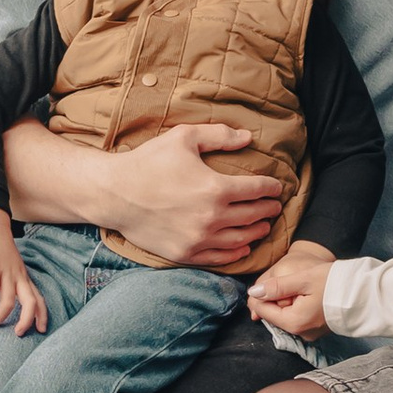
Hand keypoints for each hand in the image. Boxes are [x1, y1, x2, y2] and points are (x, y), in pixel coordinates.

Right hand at [0, 209, 45, 334]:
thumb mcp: (1, 271)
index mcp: (23, 278)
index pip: (38, 299)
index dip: (42, 315)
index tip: (41, 330)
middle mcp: (19, 277)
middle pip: (31, 303)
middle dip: (27, 321)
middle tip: (17, 333)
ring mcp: (7, 272)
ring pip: (9, 300)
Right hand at [107, 122, 287, 272]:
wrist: (115, 194)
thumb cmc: (148, 162)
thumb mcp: (184, 138)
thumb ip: (218, 135)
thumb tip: (248, 137)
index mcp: (216, 188)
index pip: (257, 190)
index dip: (272, 188)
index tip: (277, 187)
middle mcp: (212, 218)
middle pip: (253, 216)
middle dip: (268, 210)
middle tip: (275, 207)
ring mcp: (199, 239)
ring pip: (241, 239)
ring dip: (257, 232)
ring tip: (264, 226)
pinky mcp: (185, 253)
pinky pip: (220, 257)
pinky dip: (237, 252)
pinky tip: (243, 246)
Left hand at [248, 240, 334, 339]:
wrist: (366, 292)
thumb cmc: (336, 283)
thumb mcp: (303, 279)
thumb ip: (276, 287)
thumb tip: (254, 292)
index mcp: (294, 322)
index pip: (263, 311)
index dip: (258, 296)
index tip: (262, 283)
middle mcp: (300, 333)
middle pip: (274, 315)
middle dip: (271, 299)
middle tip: (278, 282)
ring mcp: (310, 334)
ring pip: (286, 317)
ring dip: (284, 302)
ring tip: (293, 286)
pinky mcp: (318, 330)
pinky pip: (298, 319)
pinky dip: (295, 307)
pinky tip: (303, 294)